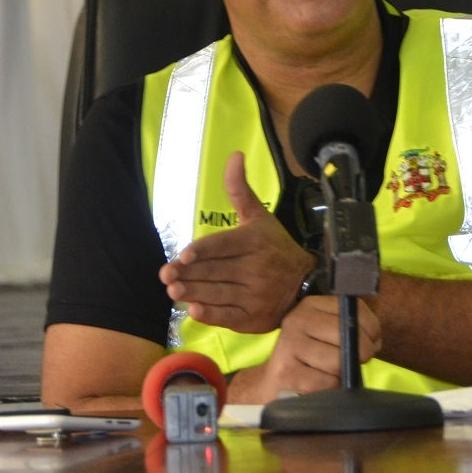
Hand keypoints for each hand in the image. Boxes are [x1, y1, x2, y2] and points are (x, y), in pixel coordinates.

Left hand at [158, 152, 315, 333]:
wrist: (304, 284)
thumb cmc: (275, 247)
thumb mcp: (258, 217)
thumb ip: (240, 190)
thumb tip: (234, 155)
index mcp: (254, 241)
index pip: (224, 246)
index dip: (203, 251)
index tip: (183, 256)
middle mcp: (256, 268)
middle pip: (215, 271)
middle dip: (189, 274)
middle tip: (166, 275)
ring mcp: (255, 295)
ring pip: (218, 293)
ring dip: (194, 293)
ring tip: (173, 291)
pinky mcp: (253, 317)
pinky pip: (229, 316)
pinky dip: (211, 314)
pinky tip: (194, 310)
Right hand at [227, 296, 382, 402]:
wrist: (275, 383)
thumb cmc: (312, 358)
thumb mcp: (329, 335)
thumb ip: (353, 330)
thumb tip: (373, 342)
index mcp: (311, 305)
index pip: (353, 309)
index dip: (372, 329)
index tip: (372, 341)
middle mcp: (297, 320)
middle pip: (347, 335)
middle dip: (362, 353)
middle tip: (355, 361)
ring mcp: (288, 345)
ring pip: (338, 361)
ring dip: (343, 374)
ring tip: (334, 374)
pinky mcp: (286, 372)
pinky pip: (327, 382)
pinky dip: (332, 388)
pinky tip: (322, 385)